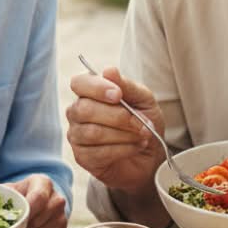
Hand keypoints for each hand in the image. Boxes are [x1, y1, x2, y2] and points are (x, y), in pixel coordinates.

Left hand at [10, 174, 67, 227]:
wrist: (36, 202)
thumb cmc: (21, 196)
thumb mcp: (11, 189)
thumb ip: (1, 195)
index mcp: (44, 183)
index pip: (38, 198)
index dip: (26, 212)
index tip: (15, 219)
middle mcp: (57, 200)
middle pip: (38, 220)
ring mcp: (62, 218)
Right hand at [66, 66, 164, 193]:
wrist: (150, 155)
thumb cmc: (143, 122)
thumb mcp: (143, 100)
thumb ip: (127, 86)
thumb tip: (109, 70)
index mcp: (90, 92)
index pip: (79, 83)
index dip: (97, 88)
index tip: (118, 95)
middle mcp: (77, 112)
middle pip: (85, 109)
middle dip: (118, 116)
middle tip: (142, 122)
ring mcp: (77, 135)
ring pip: (93, 132)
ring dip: (124, 134)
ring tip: (142, 135)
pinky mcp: (82, 157)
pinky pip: (99, 152)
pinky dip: (124, 149)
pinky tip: (136, 146)